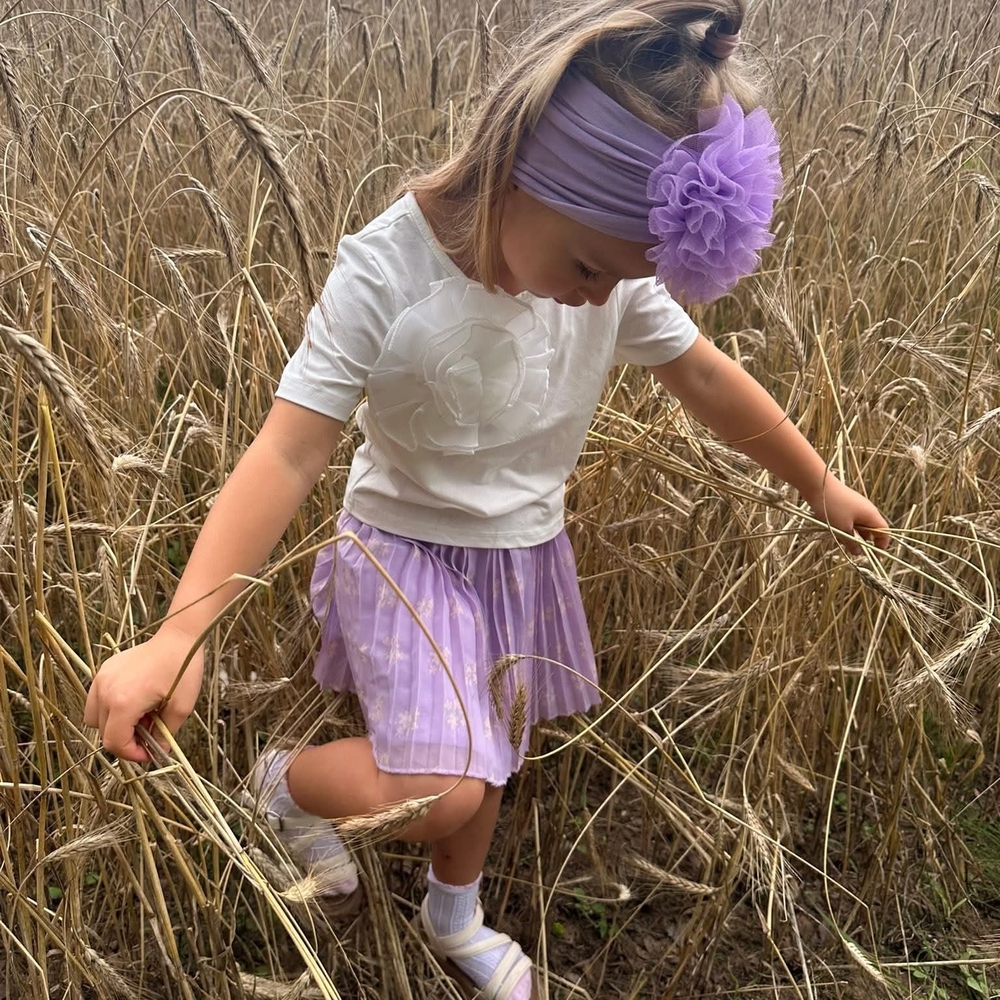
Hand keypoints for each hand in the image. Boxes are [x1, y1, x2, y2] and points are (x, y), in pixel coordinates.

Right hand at [84, 625, 203, 762]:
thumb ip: (165, 734)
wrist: (178, 638)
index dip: (131, 754)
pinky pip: (97, 699)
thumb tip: (158, 751)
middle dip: (125, 740)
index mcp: (123, 703)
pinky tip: (134, 700)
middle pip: (103, 733)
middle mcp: (105, 692)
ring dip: (114, 725)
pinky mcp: (104, 670)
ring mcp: (101, 679)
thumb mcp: (181, 707)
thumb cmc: (183, 669)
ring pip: (94, 718)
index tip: (149, 753)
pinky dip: (110, 707)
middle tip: (149, 733)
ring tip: (141, 716)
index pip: (114, 742)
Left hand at [804, 477, 889, 555]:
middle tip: (851, 550)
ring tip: (839, 538)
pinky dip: (844, 527)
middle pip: (870, 530)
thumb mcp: (842, 529)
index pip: (884, 533)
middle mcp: (867, 510)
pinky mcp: (845, 504)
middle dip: (863, 541)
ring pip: (858, 526)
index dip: (881, 545)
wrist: (817, 484)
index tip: (874, 556)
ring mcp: (856, 506)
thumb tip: (858, 552)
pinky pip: (849, 519)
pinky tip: (832, 529)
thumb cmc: (833, 506)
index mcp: (872, 515)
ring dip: (851, 535)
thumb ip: (852, 543)